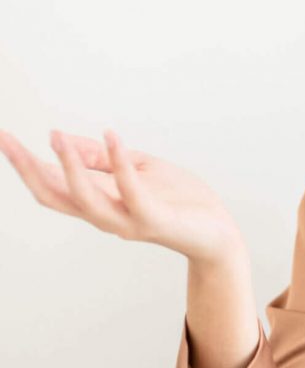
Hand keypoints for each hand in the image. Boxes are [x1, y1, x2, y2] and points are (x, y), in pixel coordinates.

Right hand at [0, 128, 244, 264]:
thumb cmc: (180, 201)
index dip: (25, 164)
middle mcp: (107, 217)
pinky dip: (119, 162)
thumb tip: (62, 140)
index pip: (51, 187)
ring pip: (85, 199)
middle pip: (55, 197)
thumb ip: (103, 160)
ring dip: (69, 167)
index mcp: (99, 204)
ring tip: (56, 137)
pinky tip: (111, 136)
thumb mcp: (138, 170)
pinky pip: (131, 191)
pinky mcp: (154, 221)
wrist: (218, 232)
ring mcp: (129, 222)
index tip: (3, 137)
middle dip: (28, 169)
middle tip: (5, 139)